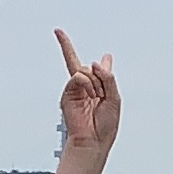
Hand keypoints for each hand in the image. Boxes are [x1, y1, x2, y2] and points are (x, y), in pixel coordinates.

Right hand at [53, 29, 119, 157]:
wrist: (93, 141)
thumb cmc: (105, 125)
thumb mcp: (115, 98)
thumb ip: (108, 77)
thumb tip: (94, 63)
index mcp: (99, 85)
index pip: (92, 65)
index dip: (75, 49)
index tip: (58, 32)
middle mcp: (86, 85)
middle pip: (87, 67)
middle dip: (98, 79)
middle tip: (100, 96)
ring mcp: (75, 89)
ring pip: (85, 71)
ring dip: (94, 84)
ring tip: (96, 100)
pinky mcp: (67, 93)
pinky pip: (78, 77)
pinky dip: (86, 84)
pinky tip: (90, 96)